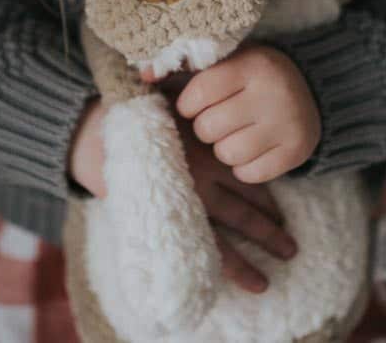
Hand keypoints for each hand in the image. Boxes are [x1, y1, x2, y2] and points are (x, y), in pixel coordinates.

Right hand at [69, 86, 297, 293]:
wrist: (95, 136)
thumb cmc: (136, 112)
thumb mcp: (172, 100)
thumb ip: (196, 104)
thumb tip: (218, 100)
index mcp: (210, 152)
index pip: (247, 180)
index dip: (266, 198)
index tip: (281, 213)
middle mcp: (205, 180)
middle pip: (244, 213)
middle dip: (269, 234)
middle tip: (289, 251)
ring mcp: (187, 203)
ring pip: (225, 240)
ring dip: (247, 264)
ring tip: (264, 284)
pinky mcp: (169, 219)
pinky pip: (198, 249)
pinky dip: (216, 267)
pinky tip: (227, 283)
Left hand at [176, 44, 320, 183]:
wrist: (309, 89)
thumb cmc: (249, 76)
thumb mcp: (224, 62)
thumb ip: (182, 66)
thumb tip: (143, 74)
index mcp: (252, 65)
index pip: (199, 94)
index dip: (188, 105)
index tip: (195, 105)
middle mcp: (274, 92)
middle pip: (209, 129)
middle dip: (206, 128)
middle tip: (219, 120)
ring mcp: (289, 123)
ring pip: (228, 154)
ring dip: (224, 148)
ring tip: (235, 133)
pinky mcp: (297, 151)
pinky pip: (250, 174)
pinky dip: (244, 167)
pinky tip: (252, 148)